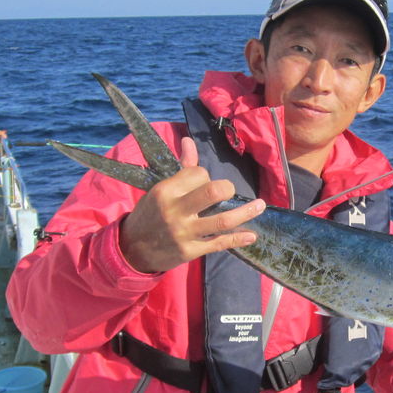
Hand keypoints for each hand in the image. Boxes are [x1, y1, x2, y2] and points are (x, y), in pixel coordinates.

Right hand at [119, 136, 265, 273]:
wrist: (132, 249)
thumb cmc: (150, 214)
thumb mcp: (160, 189)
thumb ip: (181, 168)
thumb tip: (188, 140)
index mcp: (166, 191)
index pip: (199, 174)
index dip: (205, 176)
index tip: (202, 183)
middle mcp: (175, 211)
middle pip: (213, 192)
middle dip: (228, 188)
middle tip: (231, 191)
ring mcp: (184, 233)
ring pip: (222, 220)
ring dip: (246, 212)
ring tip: (260, 206)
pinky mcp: (190, 251)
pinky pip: (219, 243)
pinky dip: (238, 239)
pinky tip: (251, 235)